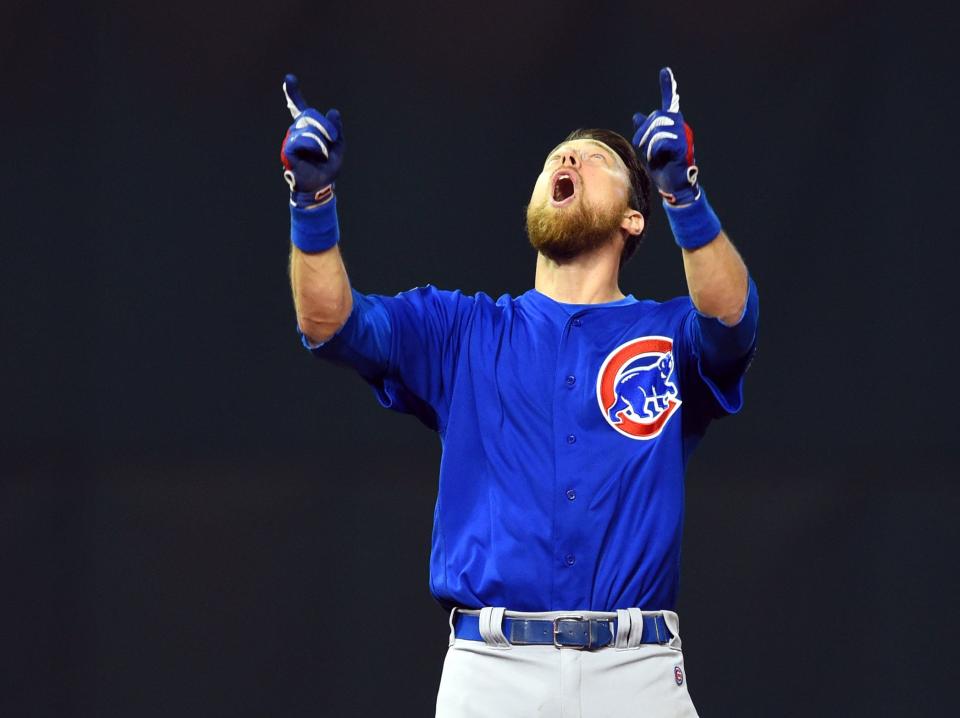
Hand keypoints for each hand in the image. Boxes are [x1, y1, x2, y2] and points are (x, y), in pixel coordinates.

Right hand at [280, 74, 344, 206]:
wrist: (322, 185)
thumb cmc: (328, 166)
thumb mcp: (338, 145)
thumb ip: (336, 129)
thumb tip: (333, 112)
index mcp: (307, 127)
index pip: (299, 107)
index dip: (293, 93)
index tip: (289, 79)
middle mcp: (296, 130)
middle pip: (309, 114)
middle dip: (324, 124)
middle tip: (333, 137)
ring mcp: (290, 139)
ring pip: (308, 128)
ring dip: (322, 141)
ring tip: (323, 154)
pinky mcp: (288, 150)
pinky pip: (303, 140)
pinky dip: (315, 147)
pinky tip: (316, 156)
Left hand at [631, 67, 699, 205]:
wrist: (673, 185)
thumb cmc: (662, 166)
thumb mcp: (649, 146)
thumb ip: (644, 131)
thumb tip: (636, 115)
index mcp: (672, 124)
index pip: (669, 102)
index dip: (667, 86)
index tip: (664, 71)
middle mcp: (680, 126)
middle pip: (656, 117)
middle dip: (645, 133)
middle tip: (645, 148)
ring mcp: (683, 136)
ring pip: (658, 130)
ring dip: (649, 145)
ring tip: (655, 156)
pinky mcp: (682, 147)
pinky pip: (662, 142)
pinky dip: (656, 152)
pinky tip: (661, 159)